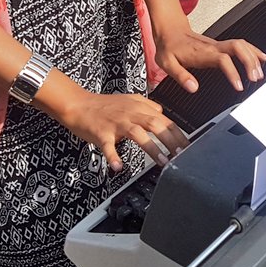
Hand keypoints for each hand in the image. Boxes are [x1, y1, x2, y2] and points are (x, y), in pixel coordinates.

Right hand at [58, 91, 188, 171]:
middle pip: (155, 124)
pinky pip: (108, 146)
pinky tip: (119, 166)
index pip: (163, 119)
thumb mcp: (128, 100)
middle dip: (171, 140)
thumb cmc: (102, 105)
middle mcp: (129, 113)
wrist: (77, 104)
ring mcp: (115, 123)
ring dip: (152, 148)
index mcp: (138, 107)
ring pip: (137, 133)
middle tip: (181, 155)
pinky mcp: (101, 133)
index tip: (188, 146)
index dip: (177, 133)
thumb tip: (161, 112)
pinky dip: (113, 156)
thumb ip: (146, 105)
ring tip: (163, 162)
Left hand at [155, 28, 265, 93]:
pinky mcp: (219, 45)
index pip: (223, 60)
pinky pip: (240, 45)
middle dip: (250, 62)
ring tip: (260, 72)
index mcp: (202, 53)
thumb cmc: (169, 46)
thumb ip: (180, 75)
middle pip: (238, 48)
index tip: (239, 86)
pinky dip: (252, 50)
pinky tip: (260, 57)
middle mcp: (213, 47)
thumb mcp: (167, 63)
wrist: (169, 30)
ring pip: (241, 45)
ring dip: (253, 56)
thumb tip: (193, 87)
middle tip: (255, 78)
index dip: (233, 72)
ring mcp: (217, 44)